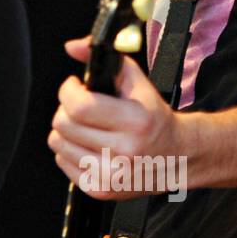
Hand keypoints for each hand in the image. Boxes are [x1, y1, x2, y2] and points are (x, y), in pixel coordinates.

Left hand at [48, 35, 191, 199]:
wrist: (178, 156)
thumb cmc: (154, 117)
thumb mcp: (136, 81)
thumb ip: (103, 57)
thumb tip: (72, 46)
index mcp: (136, 121)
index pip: (80, 106)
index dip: (68, 91)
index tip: (74, 86)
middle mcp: (125, 151)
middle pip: (64, 124)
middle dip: (66, 109)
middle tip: (81, 106)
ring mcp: (113, 175)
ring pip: (58, 144)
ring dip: (66, 130)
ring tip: (86, 126)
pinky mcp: (102, 190)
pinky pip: (63, 163)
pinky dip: (69, 151)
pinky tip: (89, 145)